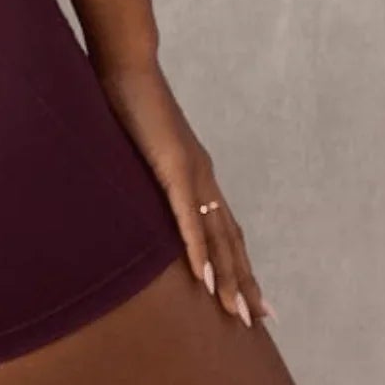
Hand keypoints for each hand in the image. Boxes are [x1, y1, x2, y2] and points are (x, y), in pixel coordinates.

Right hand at [95, 57, 276, 327]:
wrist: (126, 64)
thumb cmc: (127, 101)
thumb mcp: (139, 146)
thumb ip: (143, 172)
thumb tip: (134, 196)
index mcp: (196, 172)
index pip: (226, 226)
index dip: (239, 261)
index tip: (252, 296)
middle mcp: (203, 175)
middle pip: (230, 238)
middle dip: (244, 280)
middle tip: (258, 320)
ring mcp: (191, 171)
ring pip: (216, 235)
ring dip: (226, 276)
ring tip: (235, 310)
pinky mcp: (173, 165)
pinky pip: (188, 216)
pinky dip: (198, 249)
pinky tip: (203, 277)